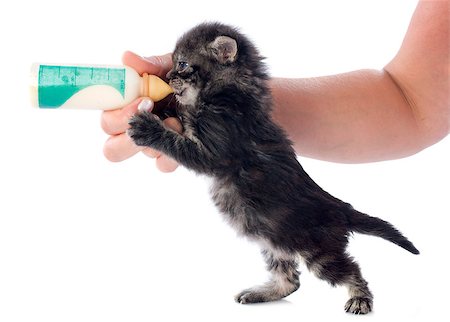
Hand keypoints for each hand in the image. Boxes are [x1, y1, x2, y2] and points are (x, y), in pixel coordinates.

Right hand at [101, 51, 181, 171]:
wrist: (214, 88)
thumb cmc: (185, 76)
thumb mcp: (170, 67)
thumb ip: (149, 65)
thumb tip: (127, 58)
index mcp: (127, 108)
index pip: (107, 122)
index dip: (119, 117)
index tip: (145, 100)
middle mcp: (136, 129)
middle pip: (113, 149)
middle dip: (132, 134)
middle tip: (157, 115)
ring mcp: (153, 144)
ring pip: (141, 155)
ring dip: (158, 140)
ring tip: (178, 122)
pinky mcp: (171, 155)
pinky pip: (163, 165)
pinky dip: (172, 154)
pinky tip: (184, 135)